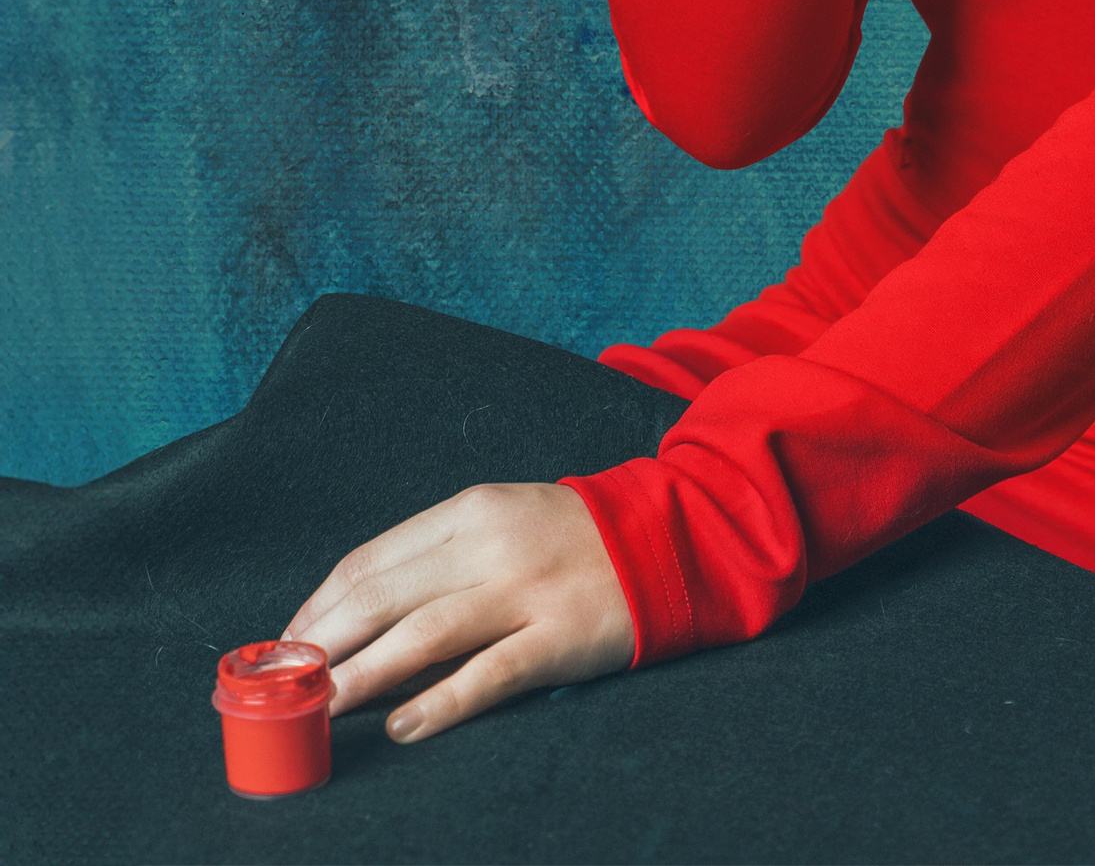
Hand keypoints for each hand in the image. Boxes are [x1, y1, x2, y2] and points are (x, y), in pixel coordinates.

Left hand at [280, 481, 634, 745]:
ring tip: (322, 707)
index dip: (319, 606)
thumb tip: (359, 621)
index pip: (371, 560)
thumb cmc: (568, 538)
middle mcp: (492, 546)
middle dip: (326, 644)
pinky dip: (439, 703)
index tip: (288, 644)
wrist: (665, 537)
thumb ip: (437, 560)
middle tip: (288, 684)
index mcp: (470, 510)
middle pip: (385, 596)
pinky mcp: (558, 637)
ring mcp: (526, 591)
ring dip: (363, 675)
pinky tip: (403, 725)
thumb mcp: (500, 522)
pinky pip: (488, 675)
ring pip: (424, 635)